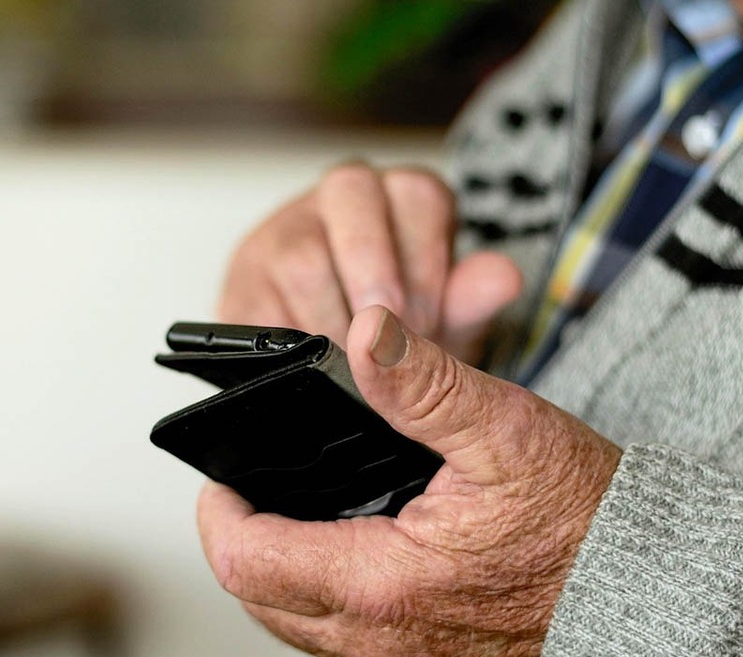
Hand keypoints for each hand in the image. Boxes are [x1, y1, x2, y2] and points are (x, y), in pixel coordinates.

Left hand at [197, 307, 621, 656]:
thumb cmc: (589, 522)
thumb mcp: (507, 432)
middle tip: (257, 490)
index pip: (245, 561)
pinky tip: (355, 558)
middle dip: (245, 543)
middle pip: (260, 602)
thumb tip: (365, 334)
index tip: (225, 476)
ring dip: (283, 576)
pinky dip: (328, 605)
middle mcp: (383, 647)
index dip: (219, 513)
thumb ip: (425, 385)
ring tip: (300, 516)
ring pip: (299, 630)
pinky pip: (346, 650)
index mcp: (383, 587)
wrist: (655, 602)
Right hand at [218, 163, 521, 363]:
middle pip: (349, 192)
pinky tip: (312, 371)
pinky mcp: (239, 286)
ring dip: (332, 317)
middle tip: (389, 338)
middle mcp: (336, 201)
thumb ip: (471, 302)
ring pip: (298, 251)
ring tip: (354, 368)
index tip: (429, 319)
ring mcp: (280, 235)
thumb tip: (503, 278)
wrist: (335, 379)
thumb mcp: (446, 325)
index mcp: (398, 197)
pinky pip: (255, 306)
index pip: (417, 192)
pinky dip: (288, 344)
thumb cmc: (400, 339)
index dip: (426, 257)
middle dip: (374, 271)